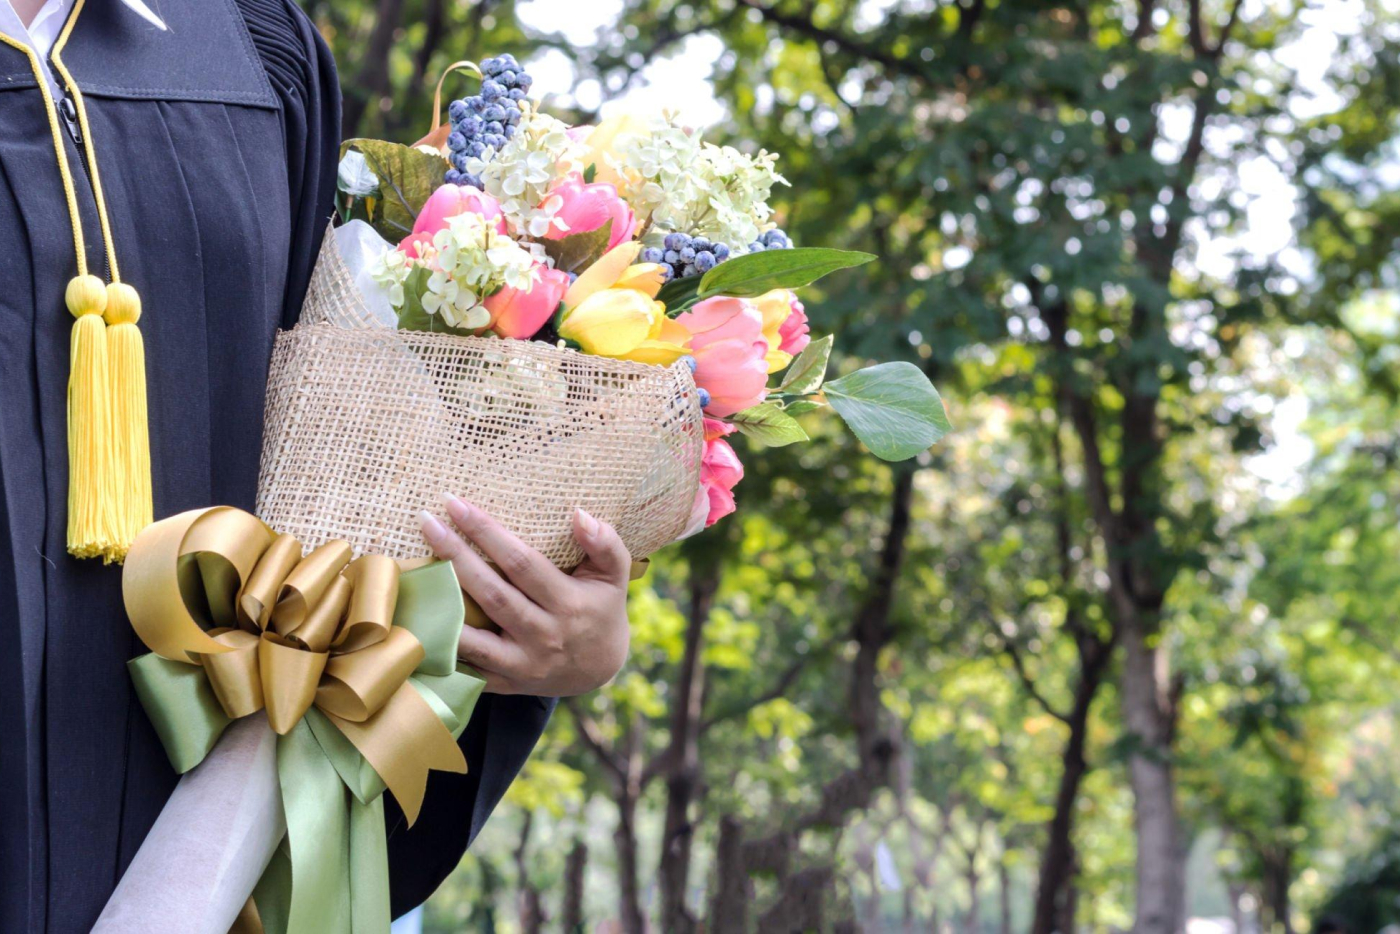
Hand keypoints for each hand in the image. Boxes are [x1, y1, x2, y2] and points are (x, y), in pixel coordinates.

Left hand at [419, 494, 631, 695]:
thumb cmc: (602, 609)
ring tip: (412, 571)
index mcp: (569, 604)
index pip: (522, 563)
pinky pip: (467, 668)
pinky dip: (441, 649)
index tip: (456, 504)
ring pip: (473, 635)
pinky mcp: (504, 683)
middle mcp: (545, 635)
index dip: (487, 533)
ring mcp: (522, 664)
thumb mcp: (615, 576)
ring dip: (441, 604)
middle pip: (491, 592)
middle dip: (455, 555)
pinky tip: (414, 622)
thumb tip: (578, 514)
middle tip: (426, 520)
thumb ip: (605, 543)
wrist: (599, 670)